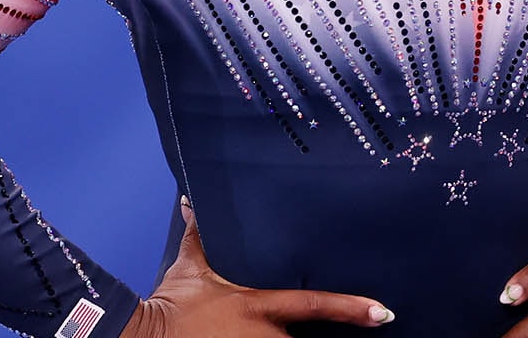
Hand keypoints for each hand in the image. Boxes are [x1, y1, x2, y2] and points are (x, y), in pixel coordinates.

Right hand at [120, 199, 394, 335]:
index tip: (384, 313)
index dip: (352, 308)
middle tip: (351, 326)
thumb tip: (193, 202)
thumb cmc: (171, 301)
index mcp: (259, 304)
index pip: (315, 304)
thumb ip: (201, 234)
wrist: (144, 334)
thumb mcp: (191, 266)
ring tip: (287, 333)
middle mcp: (264, 335)